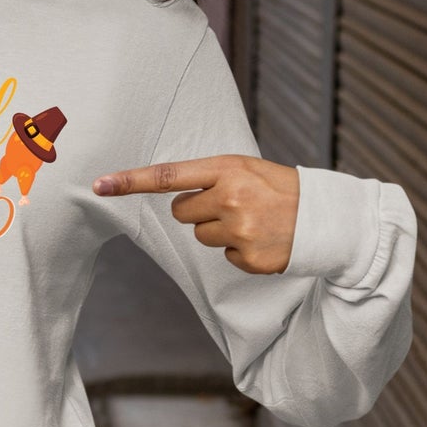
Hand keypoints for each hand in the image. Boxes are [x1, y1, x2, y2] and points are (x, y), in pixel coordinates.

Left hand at [92, 156, 299, 274]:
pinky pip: (224, 256)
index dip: (130, 181)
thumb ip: (208, 177)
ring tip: (252, 220)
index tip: (99, 185)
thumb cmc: (279, 187)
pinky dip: (240, 250)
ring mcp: (240, 230)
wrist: (327, 217)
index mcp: (226, 170)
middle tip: (233, 204)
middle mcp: (230, 198)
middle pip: (181, 212)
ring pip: (200, 236)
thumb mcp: (244, 168)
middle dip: (200, 210)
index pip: (167, 175)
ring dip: (220, 230)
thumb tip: (172, 197)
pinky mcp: (250, 258)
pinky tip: (263, 239)